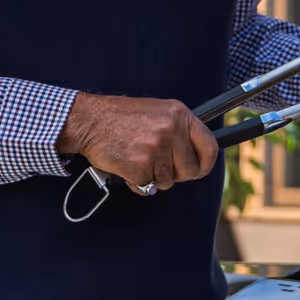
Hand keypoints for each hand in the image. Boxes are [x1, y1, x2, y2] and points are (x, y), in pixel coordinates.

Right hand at [57, 94, 218, 191]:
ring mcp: (156, 149)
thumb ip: (178, 131)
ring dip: (153, 177)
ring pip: (168, 181)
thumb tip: (195, 158)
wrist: (89, 120)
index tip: (199, 169)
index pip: (210, 146)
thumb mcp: (158, 112)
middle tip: (158, 164)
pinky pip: (147, 186)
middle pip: (190, 170)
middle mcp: (171, 130)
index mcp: (179, 115)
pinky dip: (136, 182)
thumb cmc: (120, 117)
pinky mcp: (140, 166)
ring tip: (137, 157)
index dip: (206, 163)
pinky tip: (126, 165)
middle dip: (176, 174)